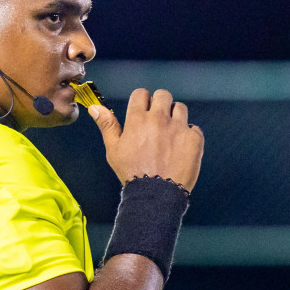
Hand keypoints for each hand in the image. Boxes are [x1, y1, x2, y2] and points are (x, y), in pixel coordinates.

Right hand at [89, 88, 203, 192]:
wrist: (156, 195)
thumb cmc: (132, 173)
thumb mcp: (114, 149)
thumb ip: (107, 125)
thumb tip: (95, 107)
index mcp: (138, 119)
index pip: (141, 94)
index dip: (141, 101)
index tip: (143, 110)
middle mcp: (159, 119)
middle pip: (163, 95)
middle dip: (160, 104)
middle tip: (158, 120)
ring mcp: (178, 127)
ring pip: (180, 108)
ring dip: (175, 117)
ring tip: (170, 134)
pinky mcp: (194, 139)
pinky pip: (194, 128)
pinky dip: (188, 135)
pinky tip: (181, 148)